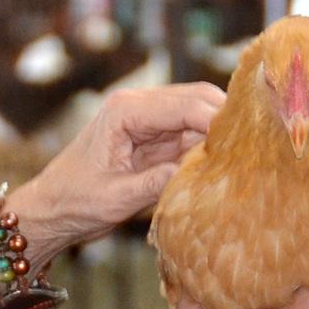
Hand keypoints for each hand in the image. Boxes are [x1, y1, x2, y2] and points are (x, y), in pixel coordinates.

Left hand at [2, 83, 225, 262]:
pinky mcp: (153, 138)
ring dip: (220, 131)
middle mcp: (137, 106)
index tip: (246, 140)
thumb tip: (197, 172)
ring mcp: (147, 120)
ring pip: (198, 113)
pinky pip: (189, 133)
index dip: (217, 119)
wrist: (51, 210)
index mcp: (125, 111)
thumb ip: (156, 183)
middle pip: (196, 98)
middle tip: (257, 143)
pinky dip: (209, 144)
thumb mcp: (116, 198)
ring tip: (247, 152)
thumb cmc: (74, 203)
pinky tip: (226, 161)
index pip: (184, 105)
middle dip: (226, 118)